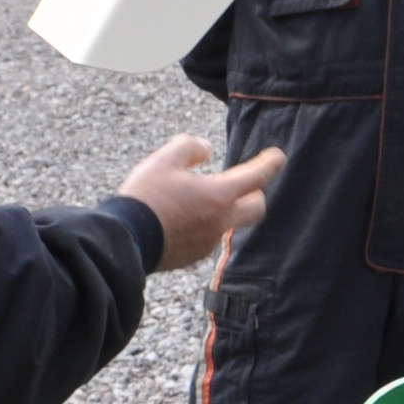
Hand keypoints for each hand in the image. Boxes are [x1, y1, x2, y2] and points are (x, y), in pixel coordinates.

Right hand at [121, 135, 282, 272]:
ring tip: (196, 199)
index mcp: (218, 196)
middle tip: (244, 183)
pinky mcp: (193, 256)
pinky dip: (203, 225)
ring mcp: (208, 242)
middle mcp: (220, 222)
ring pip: (229, 223)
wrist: (125, 240)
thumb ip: (190, 147)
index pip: (256, 178)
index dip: (270, 164)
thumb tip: (206, 149)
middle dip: (255, 193)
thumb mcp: (164, 160)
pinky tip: (181, 219)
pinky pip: (207, 237)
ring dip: (223, 210)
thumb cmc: (145, 197)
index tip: (278, 157)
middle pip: (256, 208)